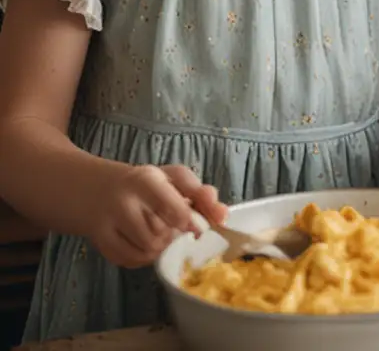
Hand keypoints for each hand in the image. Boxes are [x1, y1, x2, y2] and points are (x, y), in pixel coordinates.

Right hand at [87, 163, 225, 267]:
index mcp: (146, 180)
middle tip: (174, 227)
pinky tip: (145, 243)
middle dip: (174, 235)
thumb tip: (222, 216)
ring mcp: (108, 225)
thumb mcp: (174, 178)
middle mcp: (124, 203)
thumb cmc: (146, 183)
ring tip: (160, 233)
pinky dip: (145, 257)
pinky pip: (132, 261)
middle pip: (162, 236)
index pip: (174, 212)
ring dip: (161, 248)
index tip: (197, 228)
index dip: (190, 224)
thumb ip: (201, 193)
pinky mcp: (100, 244)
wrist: (96, 190)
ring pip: (149, 251)